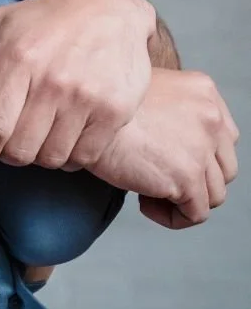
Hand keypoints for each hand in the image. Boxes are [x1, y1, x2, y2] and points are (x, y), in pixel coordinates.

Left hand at [0, 0, 155, 166]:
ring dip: (40, 157)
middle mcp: (53, 80)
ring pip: (52, 157)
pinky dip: (71, 157)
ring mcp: (87, 96)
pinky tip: (65, 140)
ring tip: (37, 141)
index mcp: (18, 59)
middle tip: (9, 147)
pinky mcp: (115, 110)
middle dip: (9, 155)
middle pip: (21, 150)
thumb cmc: (46, 17)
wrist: (109, 8)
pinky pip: (85, 155)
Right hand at [89, 69, 238, 225]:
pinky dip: (172, 217)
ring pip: (214, 194)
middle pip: (224, 167)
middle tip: (159, 178)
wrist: (82, 116)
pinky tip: (143, 202)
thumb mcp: (145, 91)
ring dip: (183, 199)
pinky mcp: (187, 177)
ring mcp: (202, 148)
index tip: (168, 160)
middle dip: (196, 180)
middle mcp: (210, 117)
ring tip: (147, 191)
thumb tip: (175, 145)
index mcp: (204, 91)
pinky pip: (195, 214)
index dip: (200, 156)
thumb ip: (172, 110)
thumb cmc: (101, 105)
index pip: (225, 138)